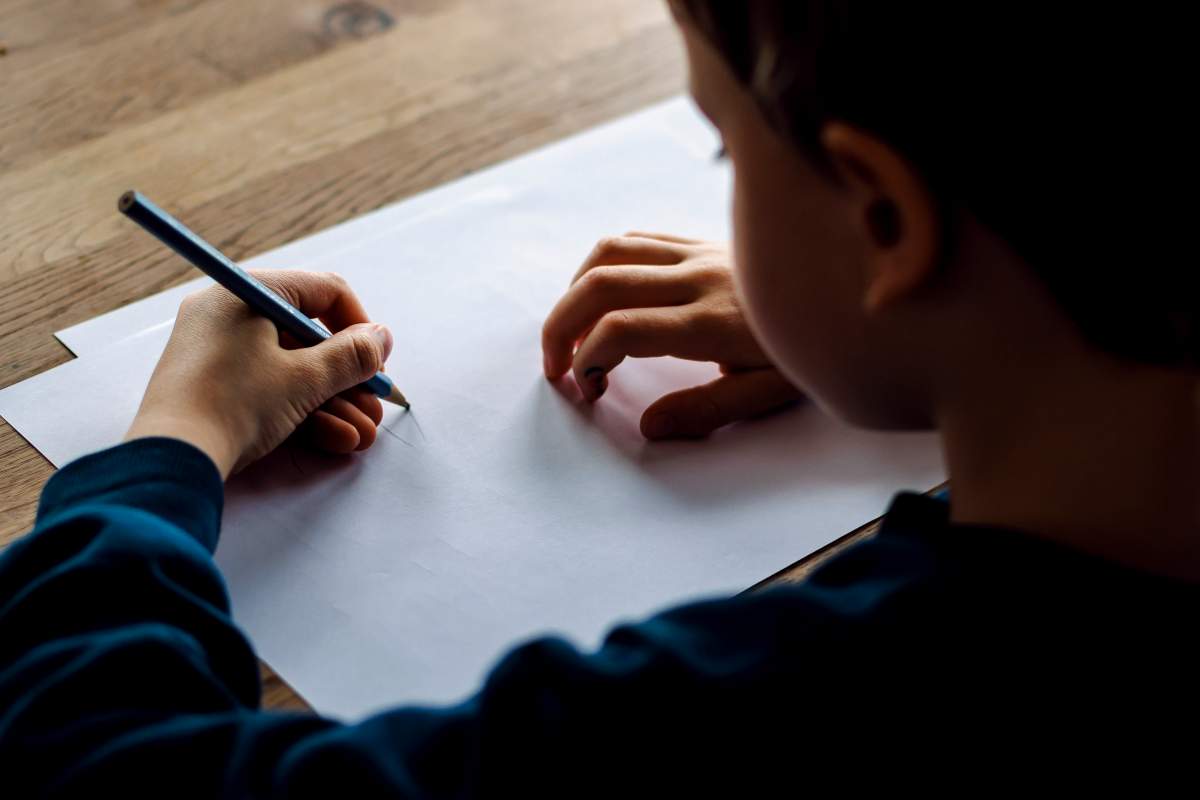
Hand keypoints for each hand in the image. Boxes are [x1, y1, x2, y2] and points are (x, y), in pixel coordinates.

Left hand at [125, 270, 392, 478]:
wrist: (172, 458)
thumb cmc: (234, 405)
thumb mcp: (305, 379)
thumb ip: (351, 356)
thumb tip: (381, 337)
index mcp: (247, 293)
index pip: (322, 291)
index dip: (360, 326)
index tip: (377, 361)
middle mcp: (230, 313)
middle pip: (309, 336)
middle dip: (349, 378)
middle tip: (375, 405)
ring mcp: (219, 350)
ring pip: (293, 368)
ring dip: (334, 402)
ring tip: (363, 435)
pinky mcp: (215, 385)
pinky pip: (269, 387)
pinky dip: (303, 410)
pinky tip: (337, 439)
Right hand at [541, 233, 802, 438]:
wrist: (855, 295)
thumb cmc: (812, 352)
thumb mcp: (769, 395)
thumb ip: (707, 411)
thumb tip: (647, 426)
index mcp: (713, 322)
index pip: (623, 327)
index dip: (587, 358)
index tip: (589, 390)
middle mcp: (699, 278)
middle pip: (601, 283)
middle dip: (559, 326)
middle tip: (554, 367)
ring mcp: (699, 252)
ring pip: (609, 251)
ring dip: (573, 291)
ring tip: (570, 333)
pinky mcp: (702, 241)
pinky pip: (636, 239)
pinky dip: (602, 265)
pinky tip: (603, 298)